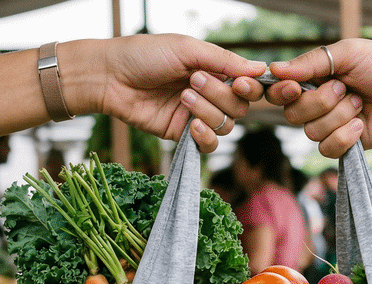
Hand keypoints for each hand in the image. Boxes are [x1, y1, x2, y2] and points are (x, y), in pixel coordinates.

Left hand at [61, 35, 266, 152]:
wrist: (110, 77)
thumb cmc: (145, 55)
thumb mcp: (187, 49)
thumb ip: (224, 60)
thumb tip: (261, 68)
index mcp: (214, 69)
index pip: (247, 85)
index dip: (250, 88)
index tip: (241, 83)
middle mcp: (209, 93)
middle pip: (239, 107)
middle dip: (220, 95)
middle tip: (194, 80)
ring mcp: (196, 115)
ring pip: (225, 126)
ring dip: (207, 111)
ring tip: (182, 96)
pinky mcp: (181, 134)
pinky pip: (208, 145)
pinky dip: (206, 138)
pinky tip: (193, 126)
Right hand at [263, 39, 371, 157]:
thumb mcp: (349, 54)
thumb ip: (311, 62)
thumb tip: (274, 69)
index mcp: (316, 77)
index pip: (281, 90)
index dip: (282, 92)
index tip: (295, 87)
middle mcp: (319, 101)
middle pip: (292, 114)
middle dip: (320, 102)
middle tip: (346, 89)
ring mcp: (331, 124)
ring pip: (311, 132)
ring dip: (339, 117)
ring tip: (361, 104)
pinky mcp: (345, 144)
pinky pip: (327, 149)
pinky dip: (345, 137)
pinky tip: (363, 125)